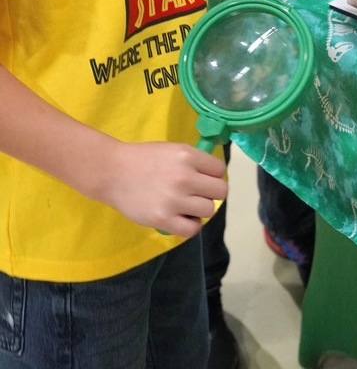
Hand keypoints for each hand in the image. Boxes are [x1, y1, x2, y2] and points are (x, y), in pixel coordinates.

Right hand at [103, 140, 227, 237]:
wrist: (112, 172)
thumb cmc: (143, 159)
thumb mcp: (172, 150)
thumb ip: (193, 162)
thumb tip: (214, 177)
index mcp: (187, 155)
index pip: (220, 170)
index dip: (213, 175)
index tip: (203, 178)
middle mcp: (184, 177)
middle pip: (220, 191)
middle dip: (211, 193)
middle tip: (197, 193)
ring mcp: (174, 199)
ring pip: (208, 210)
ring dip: (200, 209)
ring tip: (186, 206)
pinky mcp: (163, 219)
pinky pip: (192, 229)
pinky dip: (190, 225)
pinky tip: (182, 218)